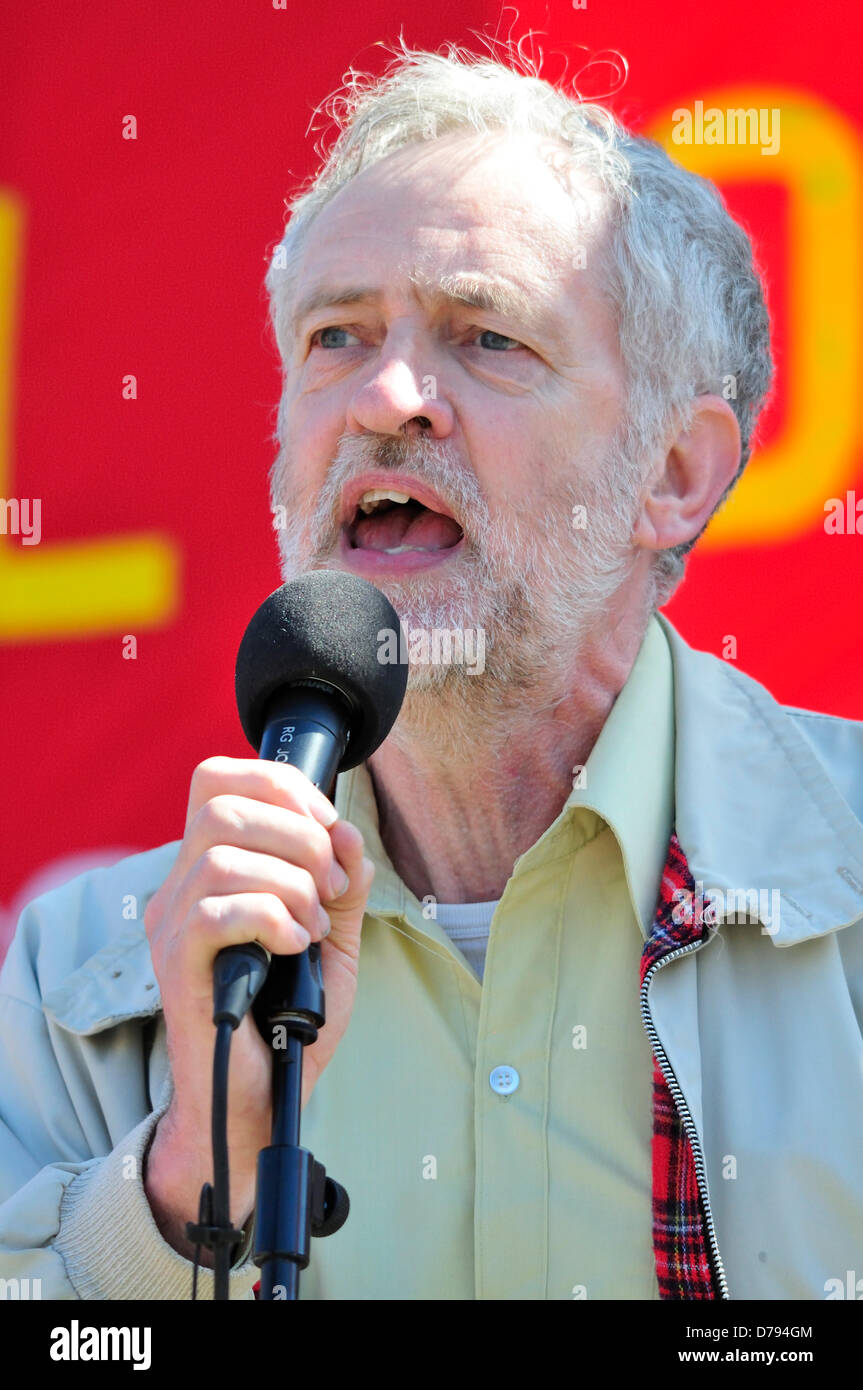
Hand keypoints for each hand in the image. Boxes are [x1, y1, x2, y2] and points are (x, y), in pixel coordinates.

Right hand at [142, 756, 373, 1260]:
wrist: (264, 1099)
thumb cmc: (290, 1020)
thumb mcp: (332, 939)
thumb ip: (342, 885)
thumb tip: (348, 833)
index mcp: (211, 869)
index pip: (219, 780)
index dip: (280, 785)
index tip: (329, 827)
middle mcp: (182, 889)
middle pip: (223, 807)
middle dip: (298, 836)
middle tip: (330, 888)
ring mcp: (173, 928)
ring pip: (223, 857)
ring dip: (290, 883)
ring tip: (313, 926)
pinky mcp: (178, 969)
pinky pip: (215, 912)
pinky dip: (271, 918)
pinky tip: (294, 946)